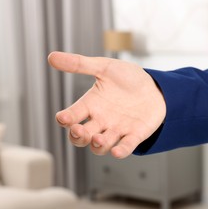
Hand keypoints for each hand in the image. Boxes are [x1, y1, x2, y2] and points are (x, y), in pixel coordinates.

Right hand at [48, 52, 165, 158]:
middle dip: (77, 136)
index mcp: (91, 105)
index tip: (63, 117)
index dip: (66, 119)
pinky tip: (116, 151)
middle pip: (82, 136)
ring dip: (97, 145)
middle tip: (78, 130)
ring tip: (97, 138)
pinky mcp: (135, 135)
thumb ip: (80, 64)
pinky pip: (125, 147)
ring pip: (100, 146)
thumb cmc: (128, 78)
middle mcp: (101, 121)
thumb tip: (51, 56)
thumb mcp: (105, 67)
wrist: (156, 87)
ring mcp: (117, 129)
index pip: (72, 115)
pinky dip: (120, 151)